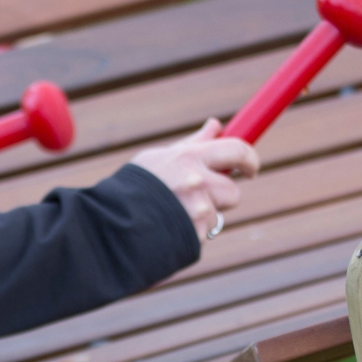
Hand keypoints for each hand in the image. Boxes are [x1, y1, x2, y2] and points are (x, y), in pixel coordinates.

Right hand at [130, 119, 258, 241]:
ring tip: (172, 216)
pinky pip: (203, 234)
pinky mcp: (196, 237)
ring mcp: (198, 213)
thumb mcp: (160, 159)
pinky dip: (190, 233)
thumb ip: (193, 144)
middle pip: (232, 191)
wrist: (111, 226)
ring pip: (216, 215)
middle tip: (203, 198)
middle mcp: (197, 184)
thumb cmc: (133, 187)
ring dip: (202, 217)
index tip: (250, 168)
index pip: (237, 151)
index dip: (249, 159)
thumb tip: (216, 125)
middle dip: (222, 196)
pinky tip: (167, 230)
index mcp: (189, 159)